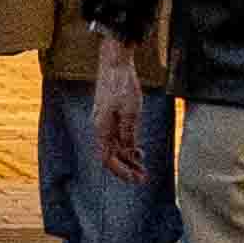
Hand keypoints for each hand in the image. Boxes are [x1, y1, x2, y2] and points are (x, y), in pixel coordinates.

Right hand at [90, 39, 150, 186]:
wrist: (115, 63)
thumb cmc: (123, 86)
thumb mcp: (131, 112)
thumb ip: (129, 135)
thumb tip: (129, 152)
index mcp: (102, 129)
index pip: (107, 159)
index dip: (121, 171)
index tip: (136, 179)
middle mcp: (100, 128)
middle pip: (110, 156)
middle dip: (126, 168)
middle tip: (143, 177)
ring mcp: (103, 121)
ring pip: (113, 147)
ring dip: (127, 158)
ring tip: (142, 166)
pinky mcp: (108, 115)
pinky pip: (115, 137)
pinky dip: (126, 146)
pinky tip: (138, 150)